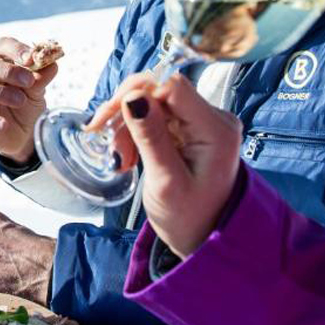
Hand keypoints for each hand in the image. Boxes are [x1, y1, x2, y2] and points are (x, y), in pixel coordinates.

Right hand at [0, 36, 58, 163]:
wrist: (22, 134)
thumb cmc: (26, 103)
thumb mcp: (37, 92)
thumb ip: (42, 78)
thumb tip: (52, 64)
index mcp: (0, 61)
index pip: (2, 46)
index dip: (15, 49)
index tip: (31, 58)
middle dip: (7, 71)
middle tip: (29, 81)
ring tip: (21, 101)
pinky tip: (4, 125)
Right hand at [88, 73, 241, 257]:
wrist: (204, 239)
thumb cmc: (189, 218)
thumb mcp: (165, 181)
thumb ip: (150, 136)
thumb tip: (132, 95)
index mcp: (215, 129)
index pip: (172, 85)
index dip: (137, 93)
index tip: (109, 118)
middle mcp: (214, 119)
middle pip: (160, 91)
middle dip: (128, 113)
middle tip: (108, 143)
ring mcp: (203, 123)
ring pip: (154, 103)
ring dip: (129, 125)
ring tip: (122, 160)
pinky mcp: (191, 130)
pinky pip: (157, 117)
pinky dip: (137, 132)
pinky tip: (129, 156)